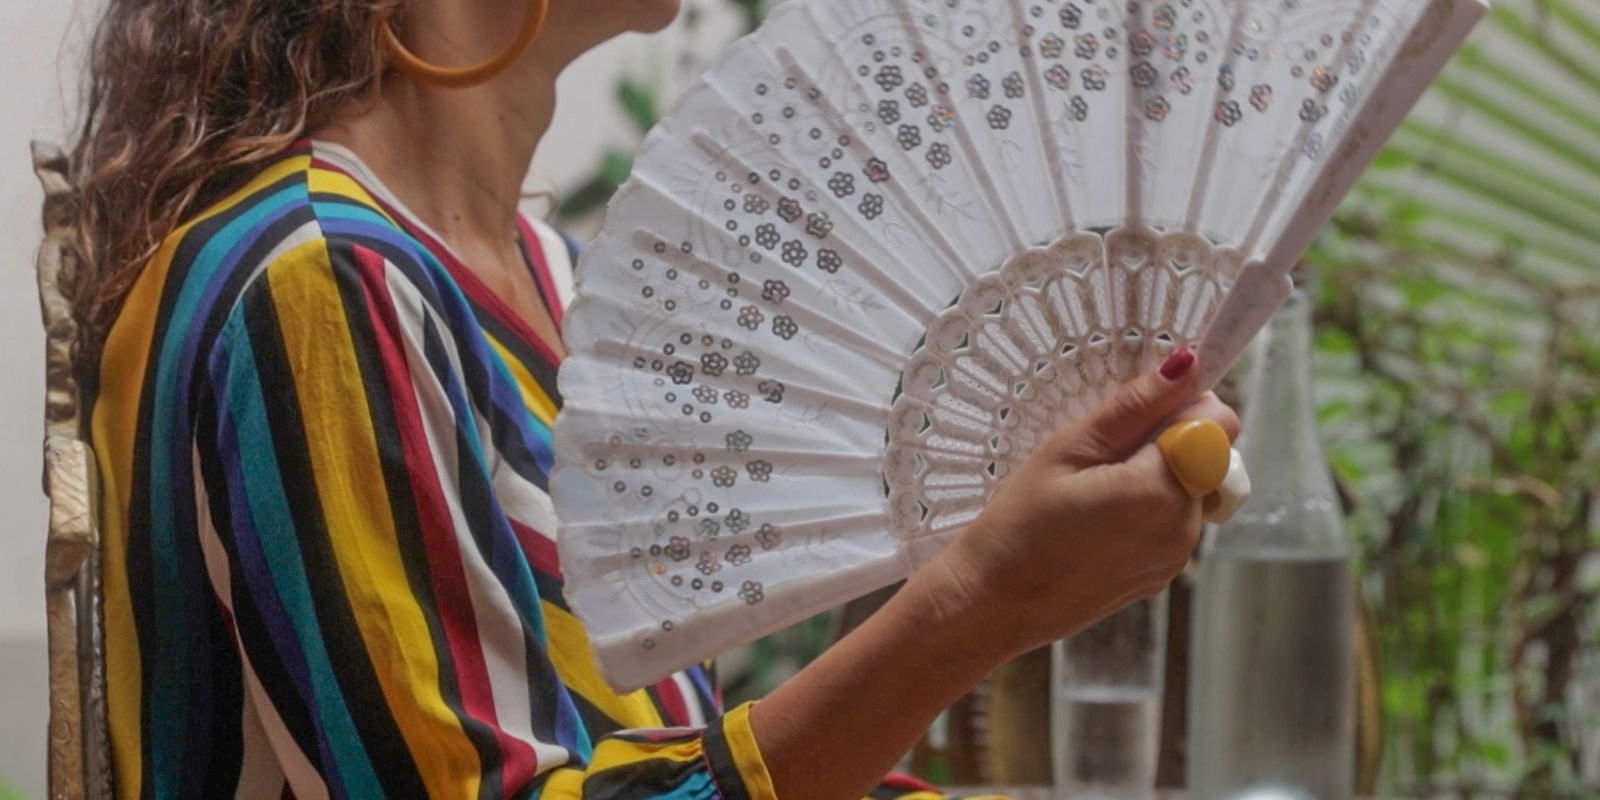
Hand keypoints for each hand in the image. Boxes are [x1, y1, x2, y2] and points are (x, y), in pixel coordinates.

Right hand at [916, 346, 1239, 658]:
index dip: (1182, 407)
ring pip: (1192, 488)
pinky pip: (1174, 522)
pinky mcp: (1162, 575)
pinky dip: (1149, 508)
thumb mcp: (1067, 450)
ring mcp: (1176, 557)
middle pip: (1209, 456)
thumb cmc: (1018, 524)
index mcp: (1161, 491)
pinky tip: (1098, 517)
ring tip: (1094, 487)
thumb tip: (1185, 367)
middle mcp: (1183, 528)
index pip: (1216, 423)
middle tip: (1101, 453)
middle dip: (1167, 442)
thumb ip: (1133, 408)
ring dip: (1159, 475)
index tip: (1138, 413)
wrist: (993, 603)